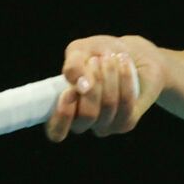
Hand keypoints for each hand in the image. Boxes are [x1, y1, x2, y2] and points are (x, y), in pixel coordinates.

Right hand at [46, 35, 163, 141]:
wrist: (126, 54)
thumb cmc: (97, 54)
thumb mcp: (79, 51)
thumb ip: (73, 66)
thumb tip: (79, 84)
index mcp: (63, 110)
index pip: (57, 131)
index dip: (63, 116)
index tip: (69, 92)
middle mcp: (82, 123)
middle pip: (87, 115)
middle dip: (94, 84)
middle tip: (96, 60)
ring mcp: (104, 125)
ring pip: (108, 106)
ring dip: (110, 76)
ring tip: (110, 57)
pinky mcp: (126, 122)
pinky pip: (126, 103)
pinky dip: (125, 79)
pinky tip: (124, 63)